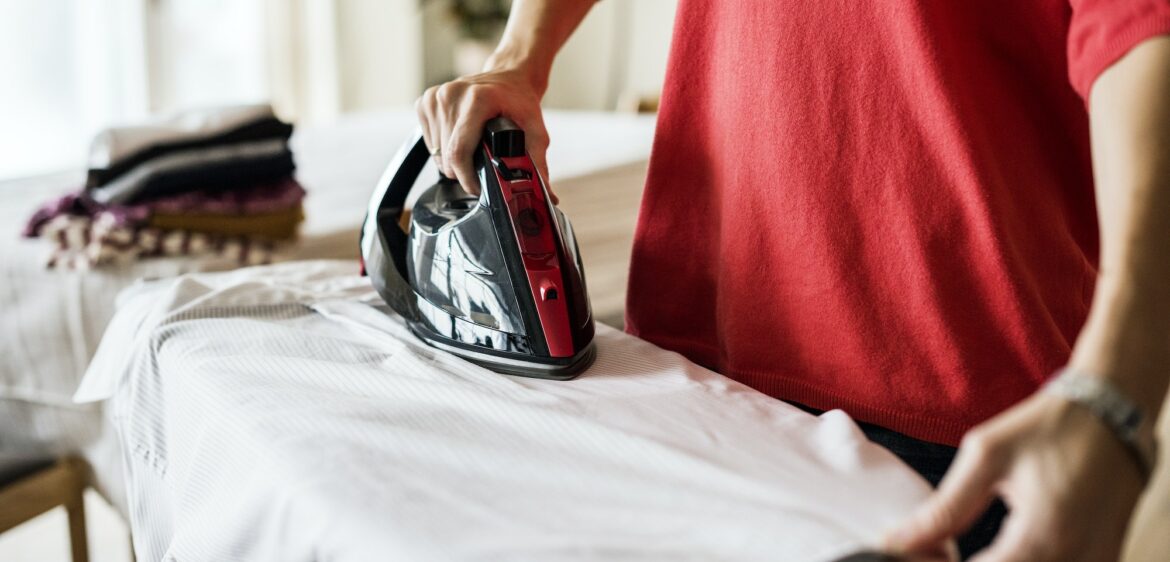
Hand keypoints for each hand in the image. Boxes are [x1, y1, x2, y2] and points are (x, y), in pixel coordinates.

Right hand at [415, 66, 556, 202]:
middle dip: (463, 172)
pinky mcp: (426, 100)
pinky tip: (460, 138)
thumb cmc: (520, 101)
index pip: (459, 152)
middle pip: (446, 156)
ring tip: (473, 150)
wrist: (509, 76)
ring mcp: (436, 97)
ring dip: (452, 160)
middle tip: (481, 167)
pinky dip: (443, 147)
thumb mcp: (536, 131)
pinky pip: (429, 140)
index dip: (467, 178)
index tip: (478, 188)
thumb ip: (538, 164)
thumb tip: (545, 194)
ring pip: (436, 151)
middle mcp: (452, 95)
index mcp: (477, 99)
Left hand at [884, 392, 1144, 560]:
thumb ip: (944, 509)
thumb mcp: (987, 456)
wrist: (1112, 409)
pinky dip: (1027, 561)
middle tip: (938, 547)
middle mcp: (1075, 556)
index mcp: (1042, 534)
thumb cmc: (1049, 426)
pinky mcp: (1104, 555)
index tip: (919, 552)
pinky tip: (1004, 547)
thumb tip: (897, 540)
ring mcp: (1096, 559)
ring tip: (968, 545)